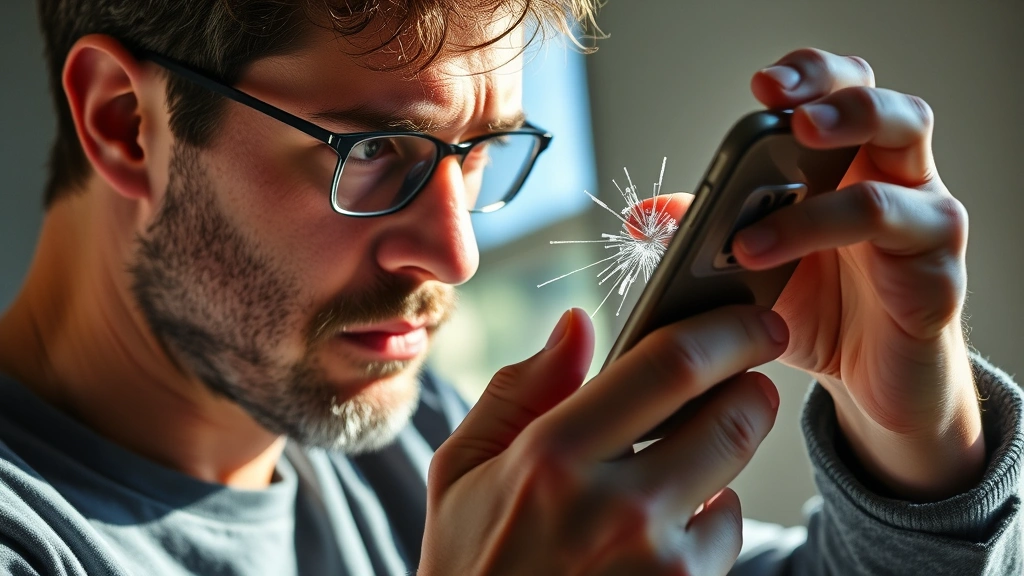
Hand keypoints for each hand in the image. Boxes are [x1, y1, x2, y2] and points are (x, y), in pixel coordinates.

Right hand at [421, 306, 786, 574]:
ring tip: (678, 467)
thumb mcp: (461, 469)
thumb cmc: (470, 563)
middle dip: (750, 388)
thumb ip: (519, 389)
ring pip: (736, 481)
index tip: (751, 321)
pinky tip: (662, 528)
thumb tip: (577, 324)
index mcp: (553, 456)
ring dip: (722, 459)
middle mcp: (616, 509)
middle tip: (745, 381)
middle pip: (732, 418)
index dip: (726, 331)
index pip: (670, 366)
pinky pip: (724, 539)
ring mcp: (659, 564)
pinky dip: (708, 520)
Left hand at [735, 48, 982, 499]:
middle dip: (833, 97)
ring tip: (749, 224)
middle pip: (884, 107)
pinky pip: (895, 229)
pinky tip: (762, 255)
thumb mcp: (750, 274)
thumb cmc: (818, 317)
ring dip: (816, 182)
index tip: (762, 86)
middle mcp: (897, 181)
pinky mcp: (938, 272)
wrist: (870, 390)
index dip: (809, 78)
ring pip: (897, 160)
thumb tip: (647, 215)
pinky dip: (820, 232)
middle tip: (787, 117)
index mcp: (852, 168)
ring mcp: (925, 221)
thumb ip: (707, 236)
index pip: (841, 97)